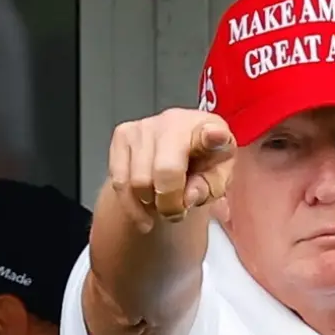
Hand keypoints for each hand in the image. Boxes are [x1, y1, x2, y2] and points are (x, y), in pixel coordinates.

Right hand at [108, 108, 235, 226]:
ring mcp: (145, 125)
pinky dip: (130, 204)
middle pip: (164, 171)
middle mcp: (175, 121)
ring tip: (161, 204)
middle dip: (168, 204)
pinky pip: (119, 181)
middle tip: (175, 213)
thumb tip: (187, 197)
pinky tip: (143, 208)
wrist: (179, 155)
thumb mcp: (215, 182)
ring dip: (149, 204)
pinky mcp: (122, 134)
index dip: (212, 136)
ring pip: (137, 182)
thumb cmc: (202, 165)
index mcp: (209, 129)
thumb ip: (207, 190)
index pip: (211, 132)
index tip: (215, 137)